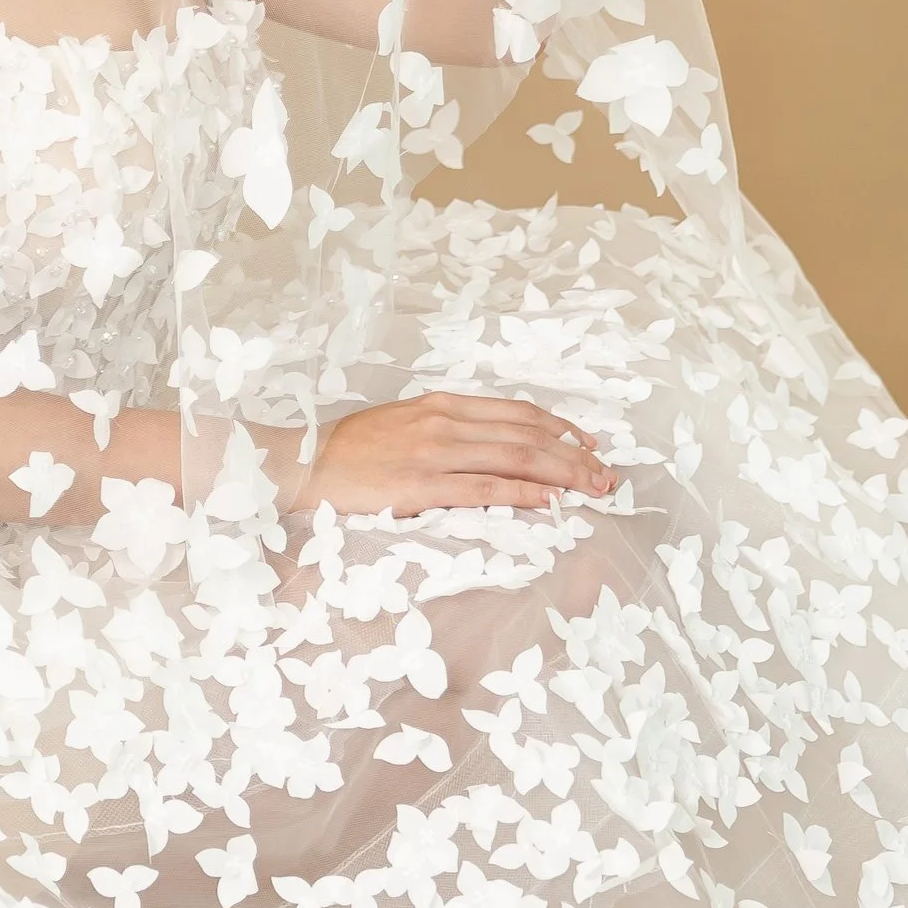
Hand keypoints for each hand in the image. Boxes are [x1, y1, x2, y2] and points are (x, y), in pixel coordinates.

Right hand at [290, 392, 616, 518]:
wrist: (301, 462)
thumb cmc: (347, 450)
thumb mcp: (401, 423)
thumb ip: (444, 429)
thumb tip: (485, 445)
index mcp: (441, 405)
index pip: (517, 412)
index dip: (560, 428)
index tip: (587, 445)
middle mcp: (444, 423)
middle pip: (527, 436)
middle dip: (574, 457)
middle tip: (606, 476)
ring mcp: (433, 453)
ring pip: (515, 459)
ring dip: (562, 476)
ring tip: (593, 490)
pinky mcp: (419, 486)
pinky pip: (483, 488)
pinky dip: (521, 494)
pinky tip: (549, 503)